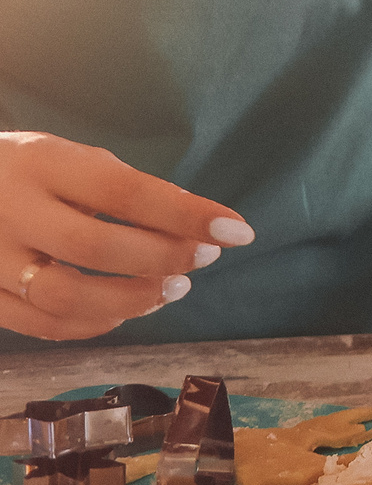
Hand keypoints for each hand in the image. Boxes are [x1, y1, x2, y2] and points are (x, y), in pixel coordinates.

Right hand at [0, 131, 254, 340]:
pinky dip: (93, 325)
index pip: (125, 192)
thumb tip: (192, 223)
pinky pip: (41, 325)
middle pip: (95, 247)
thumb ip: (123, 189)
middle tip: (204, 258)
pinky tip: (124, 312)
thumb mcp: (70, 160)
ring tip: (172, 288)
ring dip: (132, 300)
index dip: (186, 214)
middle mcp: (12, 212)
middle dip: (162, 258)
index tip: (237, 229)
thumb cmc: (27, 171)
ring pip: (66, 296)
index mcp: (42, 164)